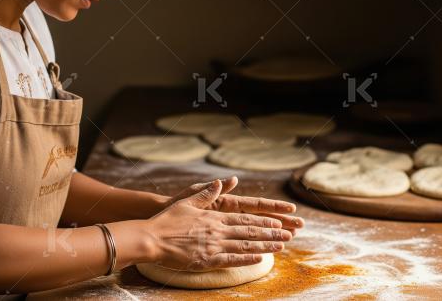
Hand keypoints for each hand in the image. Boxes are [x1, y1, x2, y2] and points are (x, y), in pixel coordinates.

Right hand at [146, 179, 292, 270]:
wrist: (151, 237)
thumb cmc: (168, 219)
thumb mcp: (189, 200)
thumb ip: (208, 192)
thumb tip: (225, 181)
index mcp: (215, 215)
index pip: (245, 216)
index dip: (264, 219)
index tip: (279, 221)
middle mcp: (218, 229)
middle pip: (250, 230)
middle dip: (272, 232)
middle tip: (290, 234)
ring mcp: (213, 245)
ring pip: (245, 244)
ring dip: (265, 245)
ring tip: (282, 245)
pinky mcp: (206, 259)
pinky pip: (231, 259)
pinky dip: (246, 258)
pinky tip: (260, 259)